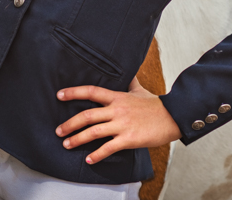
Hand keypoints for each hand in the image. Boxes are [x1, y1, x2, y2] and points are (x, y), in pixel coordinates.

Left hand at [55, 77, 181, 164]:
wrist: (173, 117)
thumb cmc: (156, 105)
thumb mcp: (139, 90)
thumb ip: (130, 82)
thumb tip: (128, 72)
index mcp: (117, 97)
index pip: (91, 91)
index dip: (74, 92)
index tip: (59, 95)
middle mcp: (117, 110)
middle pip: (88, 115)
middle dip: (70, 123)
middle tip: (58, 130)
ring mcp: (122, 125)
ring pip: (94, 132)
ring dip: (77, 139)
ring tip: (66, 144)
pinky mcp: (129, 139)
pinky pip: (109, 148)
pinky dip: (97, 155)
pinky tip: (89, 159)